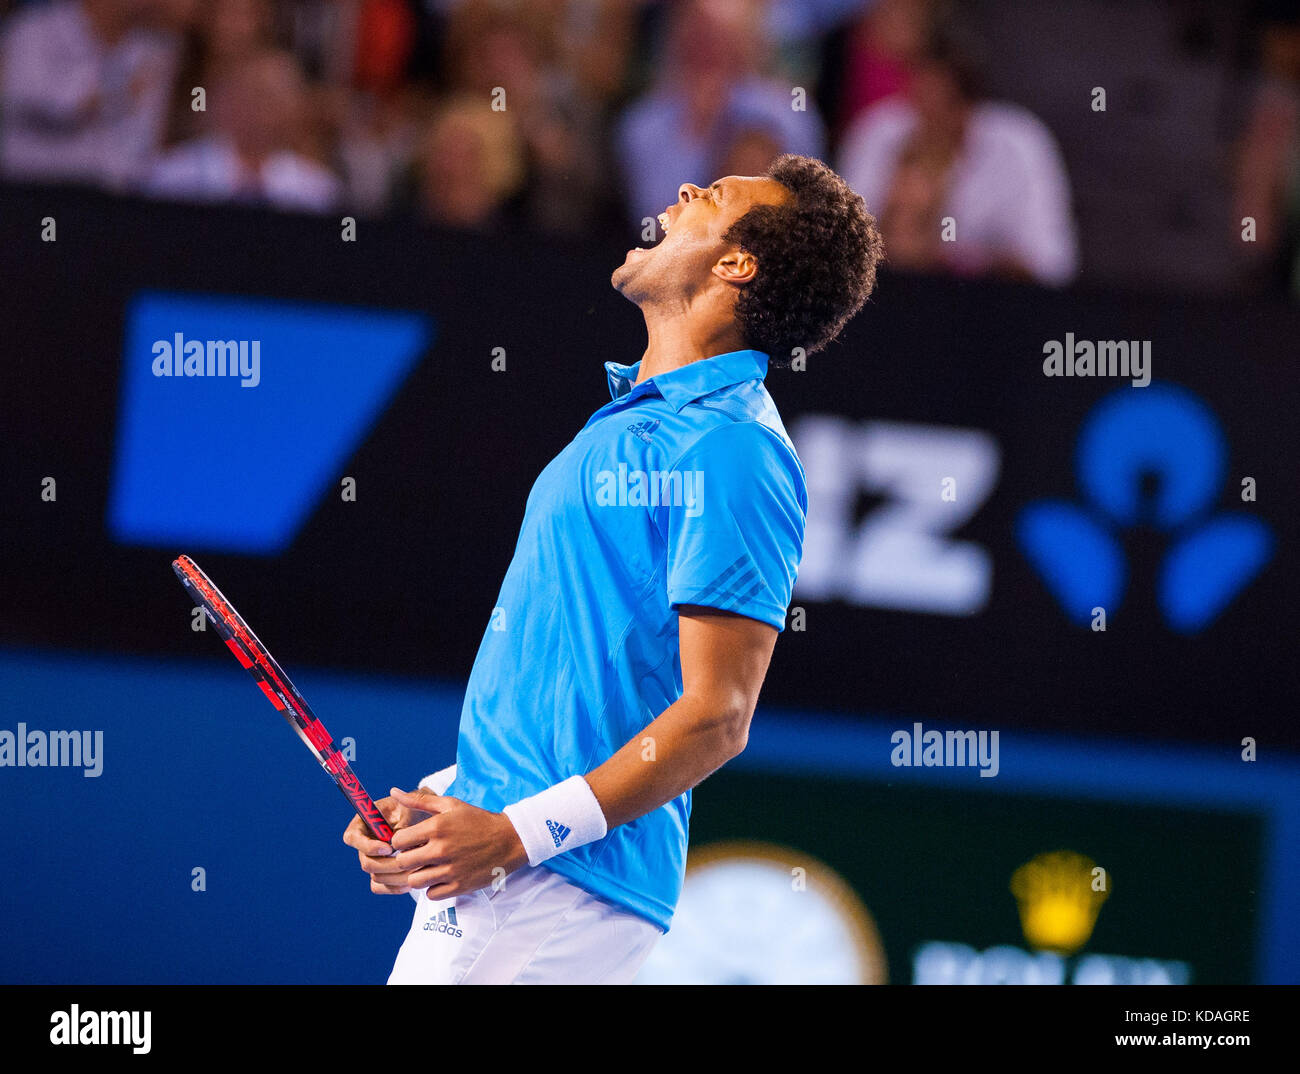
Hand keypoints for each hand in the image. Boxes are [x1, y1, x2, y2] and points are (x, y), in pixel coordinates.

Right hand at [342, 791, 432, 893]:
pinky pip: (380, 887)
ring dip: (396, 876)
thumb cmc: (414, 808)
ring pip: (375, 877)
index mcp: (363, 823)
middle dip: (388, 864)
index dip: (368, 846)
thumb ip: (400, 823)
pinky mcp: (380, 872)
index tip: (389, 848)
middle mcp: (364, 843)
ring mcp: (372, 859)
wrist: (422, 818)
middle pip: (366, 862)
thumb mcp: (409, 807)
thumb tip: (395, 842)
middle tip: (409, 862)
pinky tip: (411, 881)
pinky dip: (394, 887)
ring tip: (416, 870)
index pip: (352, 838)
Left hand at [385, 787, 528, 898]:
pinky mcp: (460, 885)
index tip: (409, 841)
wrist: (509, 839)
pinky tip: (440, 877)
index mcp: (437, 827)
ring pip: (414, 881)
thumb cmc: (477, 820)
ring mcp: (451, 869)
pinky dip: (433, 887)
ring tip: (428, 867)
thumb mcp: (450, 805)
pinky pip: (431, 894)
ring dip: (418, 875)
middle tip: (417, 855)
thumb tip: (393, 792)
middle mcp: (441, 849)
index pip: (398, 841)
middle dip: (406, 859)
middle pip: (403, 863)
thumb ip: (419, 800)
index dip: (400, 841)